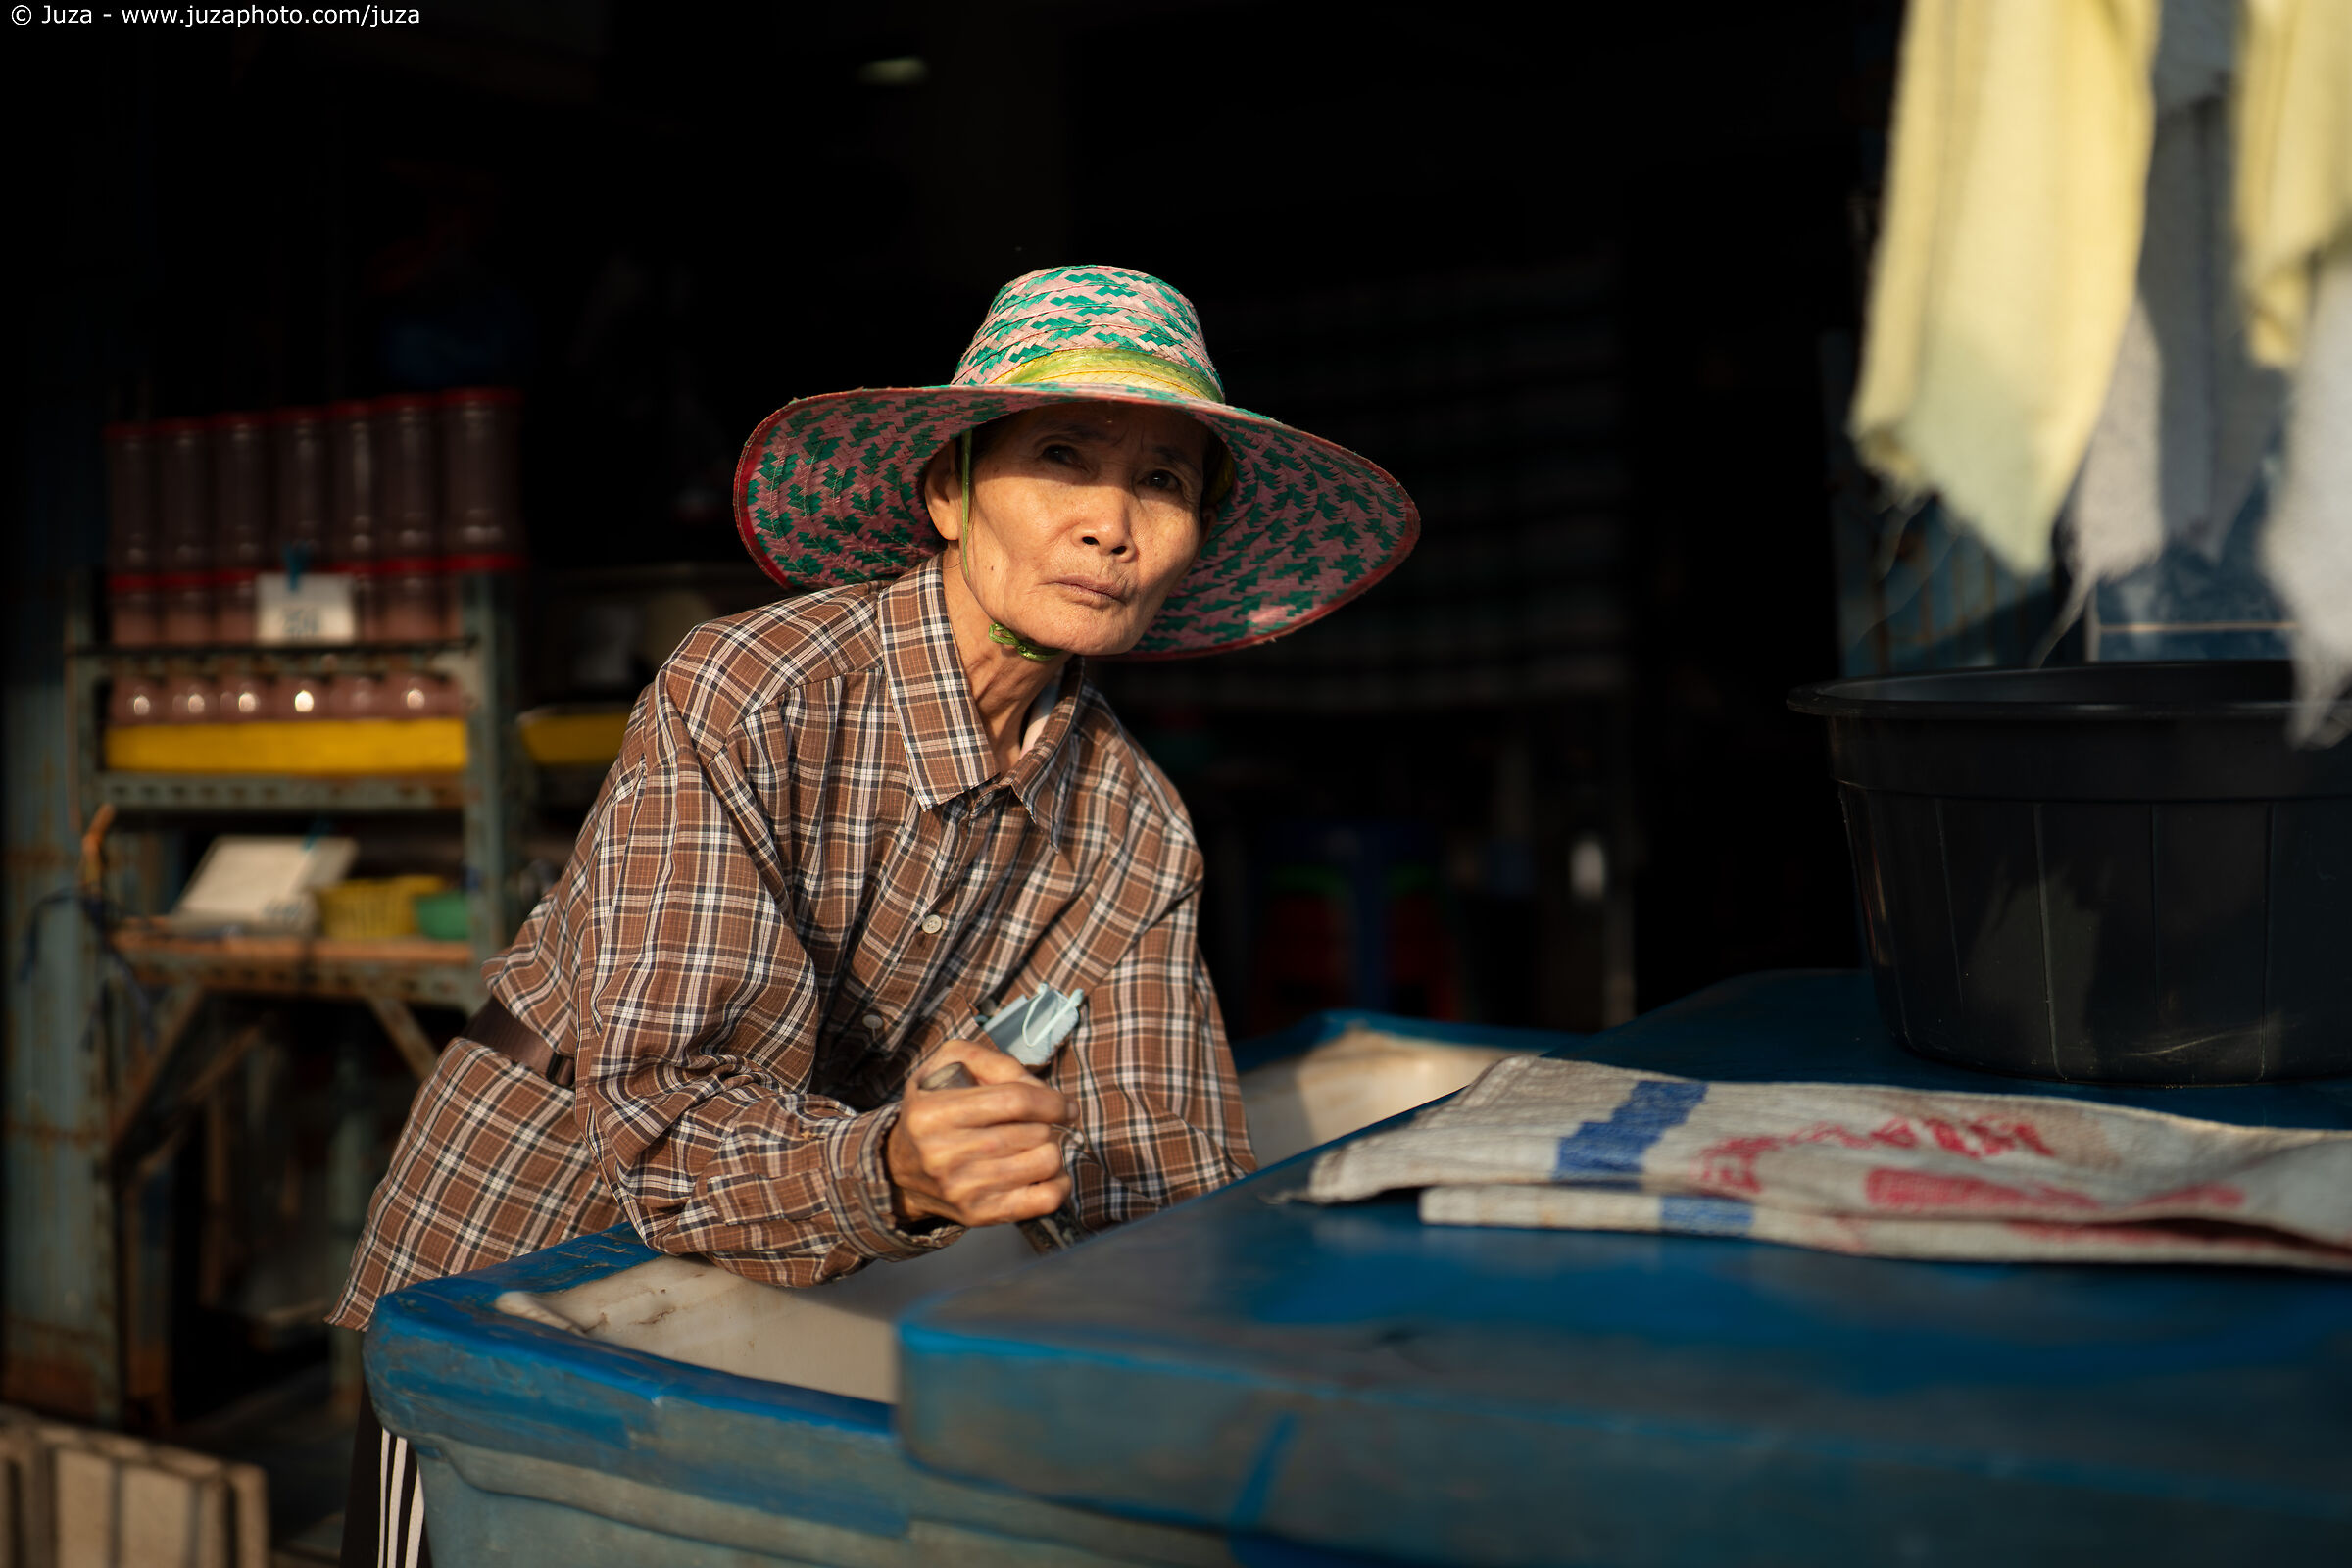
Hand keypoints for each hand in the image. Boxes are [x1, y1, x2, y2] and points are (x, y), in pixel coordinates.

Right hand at [887, 1038, 1072, 1229]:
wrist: (900, 1169)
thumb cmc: (933, 1109)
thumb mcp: (947, 1066)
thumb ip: (994, 1062)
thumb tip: (1042, 1090)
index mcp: (934, 1113)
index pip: (1014, 1101)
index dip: (1051, 1100)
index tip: (1065, 1104)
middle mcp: (944, 1155)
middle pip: (1033, 1133)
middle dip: (1049, 1124)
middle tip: (1040, 1123)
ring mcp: (962, 1189)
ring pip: (1044, 1164)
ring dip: (1052, 1149)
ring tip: (1036, 1144)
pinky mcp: (979, 1214)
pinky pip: (1044, 1200)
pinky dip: (1059, 1183)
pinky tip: (1046, 1172)